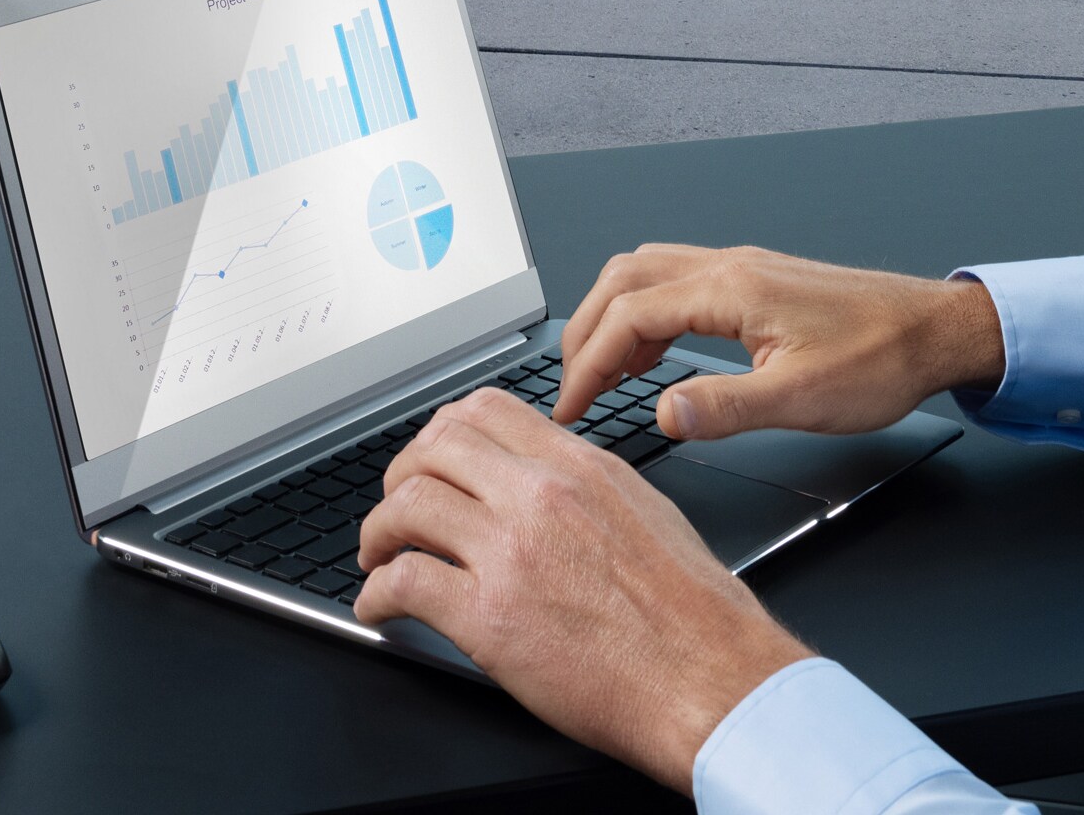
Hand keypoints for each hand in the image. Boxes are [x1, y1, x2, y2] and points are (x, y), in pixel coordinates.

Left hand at [352, 385, 808, 784]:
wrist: (706, 674)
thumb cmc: (691, 609)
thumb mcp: (644, 508)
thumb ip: (585, 483)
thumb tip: (544, 477)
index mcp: (577, 465)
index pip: (485, 409)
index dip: (442, 432)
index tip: (430, 457)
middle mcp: (539, 495)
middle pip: (435, 446)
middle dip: (400, 473)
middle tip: (394, 504)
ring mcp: (509, 552)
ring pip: (408, 505)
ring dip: (378, 531)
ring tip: (378, 554)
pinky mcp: (488, 618)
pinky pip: (406, 584)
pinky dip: (378, 594)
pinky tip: (380, 606)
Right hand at [555, 243, 1005, 441]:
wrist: (932, 330)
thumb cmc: (880, 359)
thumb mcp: (801, 400)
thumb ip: (727, 408)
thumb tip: (665, 414)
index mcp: (732, 289)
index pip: (631, 315)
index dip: (588, 363)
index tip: (569, 408)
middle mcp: (730, 267)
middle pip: (626, 279)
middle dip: (586, 331)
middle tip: (571, 389)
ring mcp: (742, 270)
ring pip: (648, 273)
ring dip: (613, 318)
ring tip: (600, 374)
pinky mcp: (755, 283)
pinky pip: (678, 285)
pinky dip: (646, 316)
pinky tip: (653, 358)